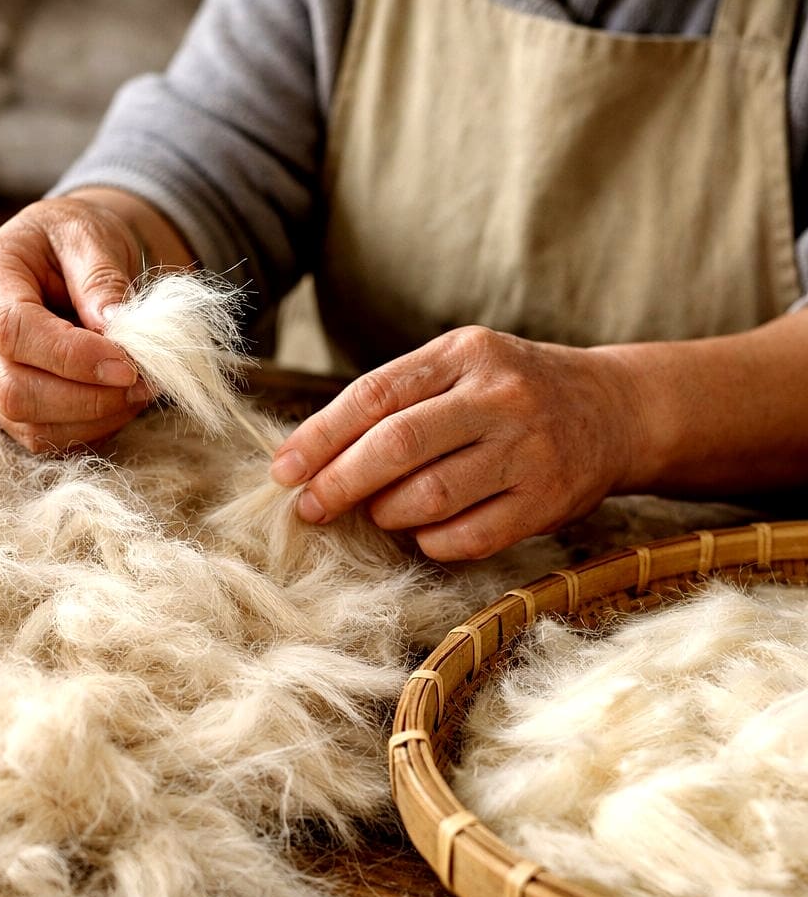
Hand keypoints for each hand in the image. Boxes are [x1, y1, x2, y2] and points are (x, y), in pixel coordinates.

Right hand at [0, 194, 155, 451]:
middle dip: (89, 397)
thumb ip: (101, 278)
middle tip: (144, 383)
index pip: (14, 331)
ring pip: (28, 424)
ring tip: (139, 391)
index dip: (73, 357)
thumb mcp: (90, 236)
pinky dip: (89, 430)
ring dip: (94, 418)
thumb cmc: (72, 242)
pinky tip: (119, 403)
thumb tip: (115, 328)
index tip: (128, 365)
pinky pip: (41, 437)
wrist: (60, 257)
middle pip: (15, 389)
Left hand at [269, 327, 640, 560]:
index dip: (319, 437)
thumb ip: (397, 401)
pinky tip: (423, 532)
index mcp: (464, 354)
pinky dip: (431, 542)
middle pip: (397, 446)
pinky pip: (468, 536)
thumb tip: (316, 456)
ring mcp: (527, 450)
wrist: (613, 410)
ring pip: (430, 497)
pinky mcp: (546, 501)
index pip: (373, 396)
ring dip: (387, 514)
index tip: (283, 471)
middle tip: (310, 508)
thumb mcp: (460, 368)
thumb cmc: (511, 391)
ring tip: (377, 513)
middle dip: (339, 483)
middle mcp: (498, 397)